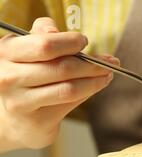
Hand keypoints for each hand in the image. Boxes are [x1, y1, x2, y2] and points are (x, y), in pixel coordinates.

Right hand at [0, 17, 118, 151]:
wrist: (19, 118)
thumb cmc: (27, 77)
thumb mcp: (28, 51)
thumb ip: (42, 36)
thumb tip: (57, 32)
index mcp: (6, 52)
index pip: (45, 45)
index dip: (69, 42)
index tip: (84, 41)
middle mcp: (8, 76)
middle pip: (62, 67)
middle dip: (92, 63)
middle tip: (110, 61)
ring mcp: (20, 100)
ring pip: (69, 87)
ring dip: (95, 79)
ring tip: (108, 73)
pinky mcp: (36, 118)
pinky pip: (70, 101)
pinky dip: (90, 90)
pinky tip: (100, 84)